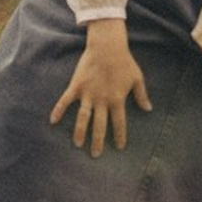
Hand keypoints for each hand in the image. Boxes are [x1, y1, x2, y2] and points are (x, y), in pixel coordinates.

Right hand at [49, 18, 151, 156]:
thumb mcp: (136, 78)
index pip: (119, 123)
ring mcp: (88, 94)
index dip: (119, 136)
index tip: (119, 147)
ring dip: (80, 131)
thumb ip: (141, 95)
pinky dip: (59, 110)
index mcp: (117, 100)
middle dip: (97, 141)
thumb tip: (149, 109)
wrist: (107, 46)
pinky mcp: (77, 86)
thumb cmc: (124, 61)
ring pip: (83, 117)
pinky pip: (66, 100)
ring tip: (77, 144)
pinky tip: (52, 121)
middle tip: (95, 155)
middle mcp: (102, 100)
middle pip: (99, 125)